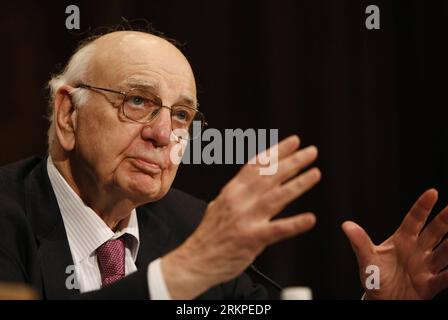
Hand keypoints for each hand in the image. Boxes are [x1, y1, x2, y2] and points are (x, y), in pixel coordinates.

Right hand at [162, 135, 320, 298]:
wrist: (196, 260)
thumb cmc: (210, 235)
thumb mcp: (220, 205)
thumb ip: (238, 193)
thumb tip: (253, 180)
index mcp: (232, 190)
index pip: (257, 165)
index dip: (277, 151)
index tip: (294, 142)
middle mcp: (240, 200)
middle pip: (270, 175)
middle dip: (293, 161)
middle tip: (311, 152)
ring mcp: (247, 218)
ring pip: (277, 196)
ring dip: (298, 184)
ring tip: (315, 174)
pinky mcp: (252, 238)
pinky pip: (277, 229)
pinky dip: (295, 224)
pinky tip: (310, 219)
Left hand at [343, 189, 447, 298]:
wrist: (382, 300)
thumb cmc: (375, 277)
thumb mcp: (366, 259)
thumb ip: (359, 242)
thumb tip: (346, 225)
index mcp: (402, 240)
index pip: (414, 220)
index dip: (422, 206)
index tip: (432, 192)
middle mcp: (417, 250)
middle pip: (434, 233)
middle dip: (444, 221)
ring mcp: (425, 266)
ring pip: (443, 253)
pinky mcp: (430, 284)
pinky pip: (445, 278)